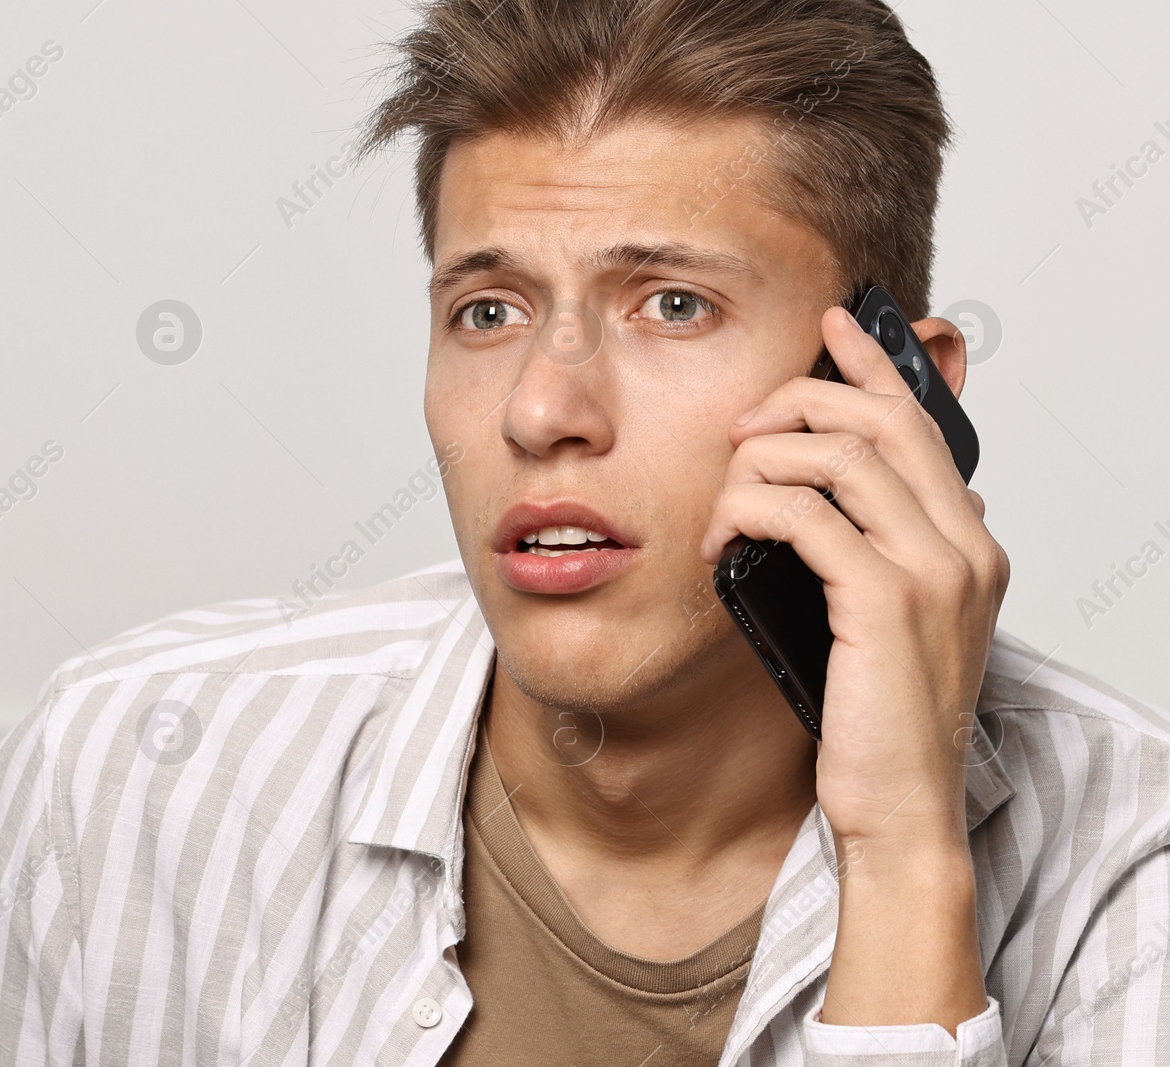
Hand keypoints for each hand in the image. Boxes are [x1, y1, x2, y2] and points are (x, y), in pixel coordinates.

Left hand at [699, 303, 1010, 1029]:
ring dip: (760, 466)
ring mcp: (933, 570)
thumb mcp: (879, 624)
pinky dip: (748, 513)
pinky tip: (719, 544)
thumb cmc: (881, 722)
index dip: (874, 365)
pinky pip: (806, 516)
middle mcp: (965, 545)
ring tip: (720, 505)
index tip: (831, 327)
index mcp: (968, 543)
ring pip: (838, 457)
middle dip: (801, 403)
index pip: (923, 423)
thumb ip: (868, 558)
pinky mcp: (886, 601)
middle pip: (881, 420)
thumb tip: (815, 511)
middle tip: (743, 427)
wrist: (901, 811)